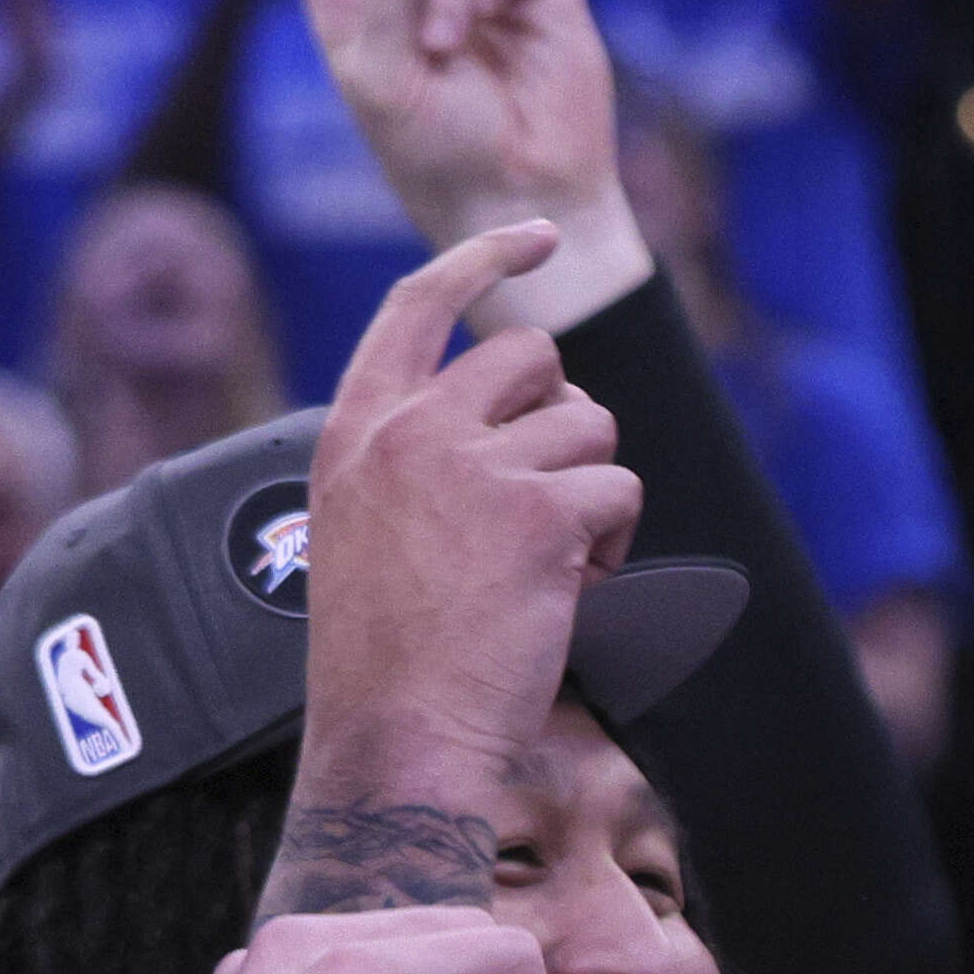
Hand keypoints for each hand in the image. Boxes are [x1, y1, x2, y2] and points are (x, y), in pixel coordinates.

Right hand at [282, 220, 636, 834]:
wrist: (396, 736)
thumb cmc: (390, 660)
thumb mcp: (371, 530)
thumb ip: (417, 459)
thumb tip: (518, 414)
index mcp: (356, 430)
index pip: (419, 304)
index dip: (486, 259)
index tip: (538, 236)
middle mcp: (410, 429)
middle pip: (534, 357)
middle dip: (565, 420)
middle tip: (552, 503)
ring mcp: (472, 463)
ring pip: (590, 424)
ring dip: (594, 492)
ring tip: (553, 567)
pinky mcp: (538, 510)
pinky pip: (617, 489)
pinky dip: (616, 544)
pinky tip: (572, 594)